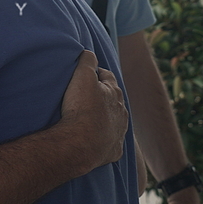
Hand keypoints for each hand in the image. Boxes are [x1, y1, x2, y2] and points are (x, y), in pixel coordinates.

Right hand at [59, 50, 127, 173]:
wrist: (81, 143)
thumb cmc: (81, 109)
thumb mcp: (81, 77)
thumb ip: (87, 61)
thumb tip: (88, 52)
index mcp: (114, 93)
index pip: (108, 77)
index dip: (97, 73)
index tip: (89, 74)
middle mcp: (121, 112)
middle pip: (114, 99)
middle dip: (104, 96)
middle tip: (89, 95)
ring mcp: (119, 132)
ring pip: (116, 121)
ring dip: (107, 118)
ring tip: (93, 118)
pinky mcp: (114, 150)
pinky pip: (112, 143)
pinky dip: (106, 140)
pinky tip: (98, 141)